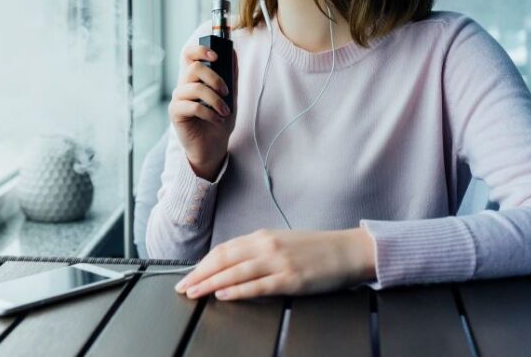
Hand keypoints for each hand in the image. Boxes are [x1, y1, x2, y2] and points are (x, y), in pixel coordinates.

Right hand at [168, 45, 239, 179]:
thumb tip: (234, 54)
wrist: (214, 147)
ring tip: (225, 112)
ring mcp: (178, 98)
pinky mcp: (176, 113)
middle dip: (215, 79)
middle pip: (194, 68)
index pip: (189, 54)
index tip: (216, 56)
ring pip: (195, 87)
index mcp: (195, 78)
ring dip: (215, 100)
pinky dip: (209, 113)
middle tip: (227, 93)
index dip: (200, 50)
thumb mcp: (230, 97)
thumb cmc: (219, 121)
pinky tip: (217, 120)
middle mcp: (184, 85)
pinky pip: (192, 106)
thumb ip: (231, 77)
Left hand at [174, 227, 376, 300]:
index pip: (224, 249)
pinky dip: (238, 290)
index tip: (188, 275)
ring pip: (235, 271)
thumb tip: (232, 264)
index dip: (203, 263)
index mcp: (263, 236)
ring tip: (194, 292)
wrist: (347, 250)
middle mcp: (267, 246)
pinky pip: (258, 285)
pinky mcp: (290, 279)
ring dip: (211, 282)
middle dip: (200, 274)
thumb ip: (258, 251)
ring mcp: (278, 262)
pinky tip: (223, 294)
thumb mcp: (282, 242)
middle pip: (224, 259)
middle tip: (182, 287)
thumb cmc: (316, 249)